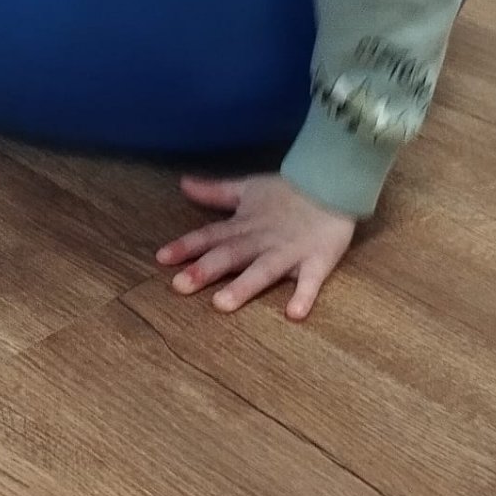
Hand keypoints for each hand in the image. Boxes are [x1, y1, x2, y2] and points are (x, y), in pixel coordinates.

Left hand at [156, 174, 356, 317]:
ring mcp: (289, 251)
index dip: (186, 246)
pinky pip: (311, 280)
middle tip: (180, 285)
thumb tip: (183, 183)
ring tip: (222, 304)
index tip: (161, 258)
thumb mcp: (248, 189)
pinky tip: (294, 313)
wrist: (333, 182)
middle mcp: (262, 240)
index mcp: (244, 225)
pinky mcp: (318, 260)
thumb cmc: (287, 192)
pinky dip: (304, 295)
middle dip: (205, 269)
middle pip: (231, 255)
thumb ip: (215, 192)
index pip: (210, 236)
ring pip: (263, 270)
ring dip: (244, 286)